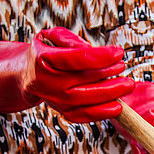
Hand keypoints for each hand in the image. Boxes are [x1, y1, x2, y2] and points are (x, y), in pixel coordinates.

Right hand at [0, 27, 134, 121]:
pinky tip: (116, 107)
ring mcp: (53, 99)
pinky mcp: (61, 111)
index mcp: (43, 59)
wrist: (28, 74)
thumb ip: (72, 41)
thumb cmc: (46, 52)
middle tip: (125, 72)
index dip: (100, 56)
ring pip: (82, 102)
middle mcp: (47, 82)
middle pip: (80, 83)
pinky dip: (99, 114)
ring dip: (108, 96)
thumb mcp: (54, 37)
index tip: (119, 52)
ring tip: (126, 87)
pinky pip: (81, 116)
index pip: (75, 59)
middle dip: (107, 77)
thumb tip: (91, 51)